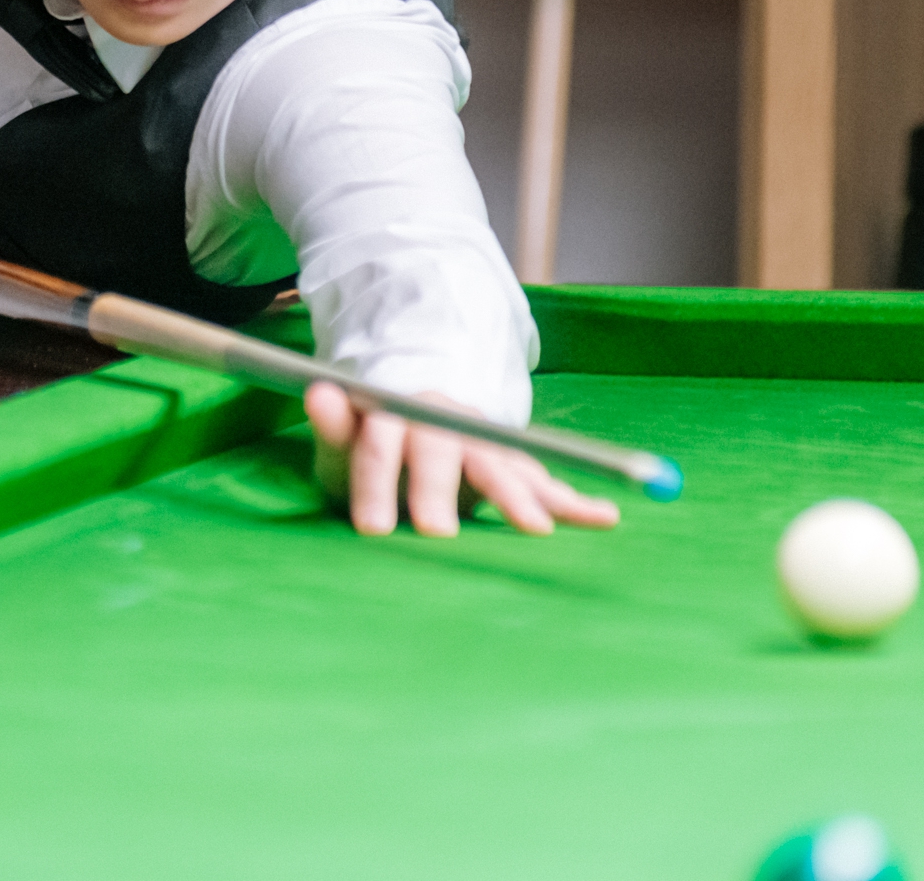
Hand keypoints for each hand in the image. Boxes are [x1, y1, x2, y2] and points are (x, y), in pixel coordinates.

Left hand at [304, 381, 620, 537]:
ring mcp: (484, 439)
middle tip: (438, 531)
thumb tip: (319, 391)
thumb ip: (335, 425)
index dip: (375, 482)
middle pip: (443, 451)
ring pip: (501, 464)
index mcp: (399, 413)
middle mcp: (446, 421)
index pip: (382, 442)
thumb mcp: (345, 442)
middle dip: (440, 490)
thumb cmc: (375, 449)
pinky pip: (544, 480)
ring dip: (520, 496)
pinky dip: (574, 500)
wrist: (418, 422)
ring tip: (537, 528)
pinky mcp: (512, 462)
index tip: (371, 528)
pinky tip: (604, 516)